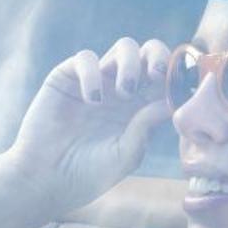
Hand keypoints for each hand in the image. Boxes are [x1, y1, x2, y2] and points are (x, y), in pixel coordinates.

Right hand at [0, 37, 174, 218]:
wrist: (46, 179)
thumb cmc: (88, 173)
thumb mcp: (125, 154)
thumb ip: (146, 127)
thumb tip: (169, 101)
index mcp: (140, 108)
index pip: (166, 79)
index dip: (176, 75)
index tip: (181, 85)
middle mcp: (121, 89)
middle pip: (148, 53)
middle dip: (158, 56)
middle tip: (156, 75)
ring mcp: (96, 81)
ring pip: (123, 48)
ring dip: (130, 63)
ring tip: (124, 92)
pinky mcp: (67, 78)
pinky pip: (85, 58)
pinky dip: (93, 73)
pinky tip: (93, 100)